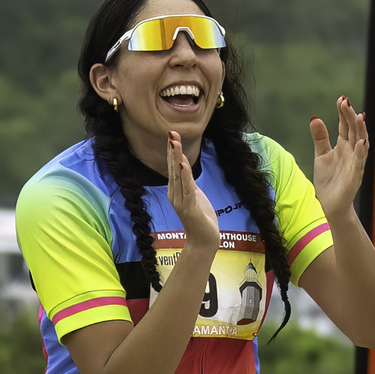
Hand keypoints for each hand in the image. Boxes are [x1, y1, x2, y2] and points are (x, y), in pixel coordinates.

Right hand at [166, 131, 220, 255]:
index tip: (172, 134)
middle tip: (171, 133)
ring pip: (179, 176)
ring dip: (177, 158)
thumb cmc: (201, 218)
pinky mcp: (189, 207)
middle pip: (173, 168)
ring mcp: (181, 201)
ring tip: (175, 143)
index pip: (173, 167)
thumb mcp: (195, 195)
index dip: (173, 151)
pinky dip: (185, 176)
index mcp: (176, 190)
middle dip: (173, 150)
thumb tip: (184, 166)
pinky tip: (182, 164)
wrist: (203, 241)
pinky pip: (187, 189)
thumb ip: (188, 182)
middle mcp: (175, 194)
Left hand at [310, 96, 368, 222]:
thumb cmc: (328, 180)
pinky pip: (360, 163)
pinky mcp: (355, 176)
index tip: (341, 99)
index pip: (345, 125)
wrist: (329, 204)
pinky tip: (361, 143)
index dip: (343, 113)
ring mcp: (355, 163)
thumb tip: (315, 117)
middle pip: (354, 130)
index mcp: (344, 146)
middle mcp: (352, 152)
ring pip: (361, 143)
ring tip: (358, 116)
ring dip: (360, 130)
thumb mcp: (321, 155)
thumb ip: (320, 137)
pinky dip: (361, 153)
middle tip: (346, 102)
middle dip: (351, 116)